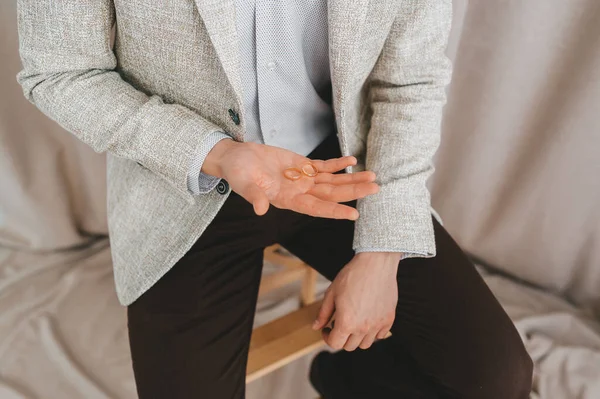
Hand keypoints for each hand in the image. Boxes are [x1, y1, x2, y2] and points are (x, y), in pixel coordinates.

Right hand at [202, 139, 378, 219]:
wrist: (236, 158)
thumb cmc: (238, 173)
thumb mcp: (243, 184)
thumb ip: (254, 196)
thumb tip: (259, 210)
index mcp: (287, 200)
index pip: (316, 208)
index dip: (335, 211)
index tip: (354, 214)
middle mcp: (299, 192)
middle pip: (332, 194)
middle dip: (354, 192)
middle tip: (376, 189)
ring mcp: (302, 179)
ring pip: (333, 181)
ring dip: (352, 179)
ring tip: (373, 177)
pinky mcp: (301, 165)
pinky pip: (324, 166)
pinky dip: (338, 164)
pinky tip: (352, 160)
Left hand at [312, 252, 400, 350]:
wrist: (375, 264)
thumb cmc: (352, 276)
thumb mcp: (332, 293)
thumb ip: (323, 313)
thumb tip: (316, 327)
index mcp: (346, 322)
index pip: (335, 344)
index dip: (327, 337)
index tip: (327, 329)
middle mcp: (363, 328)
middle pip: (349, 346)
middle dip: (341, 337)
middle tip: (339, 323)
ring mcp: (377, 325)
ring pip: (365, 344)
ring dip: (357, 337)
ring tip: (354, 321)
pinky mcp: (389, 319)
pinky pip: (380, 335)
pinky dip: (373, 332)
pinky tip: (367, 319)